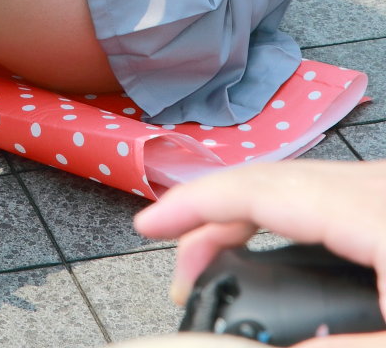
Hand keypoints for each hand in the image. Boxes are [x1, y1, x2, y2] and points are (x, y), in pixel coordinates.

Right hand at [135, 159, 385, 341]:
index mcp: (371, 210)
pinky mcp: (380, 194)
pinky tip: (258, 234)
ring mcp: (377, 183)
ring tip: (209, 259)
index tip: (148, 225)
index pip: (258, 191)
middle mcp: (371, 182)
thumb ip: (335, 347)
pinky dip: (271, 208)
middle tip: (179, 272)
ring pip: (286, 180)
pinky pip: (312, 186)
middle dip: (206, 218)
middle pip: (263, 181)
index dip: (194, 204)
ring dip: (237, 213)